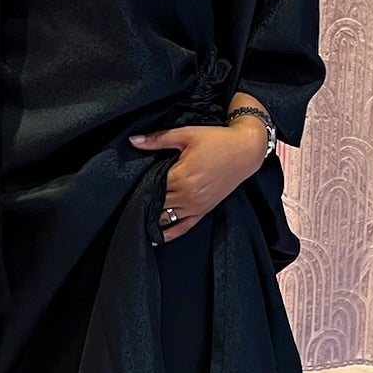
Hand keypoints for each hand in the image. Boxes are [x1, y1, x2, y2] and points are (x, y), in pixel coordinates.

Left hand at [129, 116, 269, 241]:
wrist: (246, 150)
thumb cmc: (216, 140)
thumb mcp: (186, 134)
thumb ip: (158, 139)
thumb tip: (133, 140)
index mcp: (181, 177)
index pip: (150, 188)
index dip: (138, 186)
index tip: (127, 184)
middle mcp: (187, 196)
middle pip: (156, 204)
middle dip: (143, 201)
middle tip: (128, 198)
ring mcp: (196, 206)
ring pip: (165, 218)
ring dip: (152, 216)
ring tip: (137, 214)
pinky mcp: (203, 211)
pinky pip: (183, 227)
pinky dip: (168, 233)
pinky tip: (155, 237)